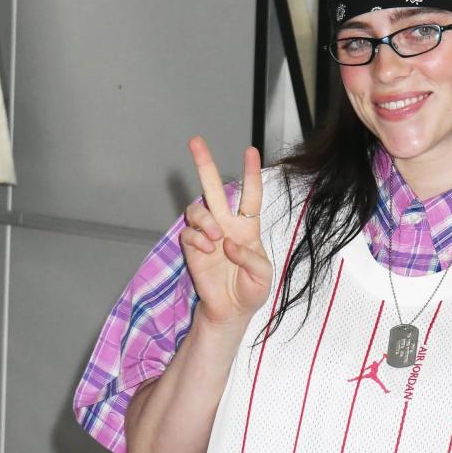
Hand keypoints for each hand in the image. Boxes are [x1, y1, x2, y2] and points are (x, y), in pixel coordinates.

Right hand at [178, 136, 272, 327]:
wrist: (231, 311)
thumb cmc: (250, 291)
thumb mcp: (262, 276)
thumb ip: (250, 258)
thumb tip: (228, 242)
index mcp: (248, 228)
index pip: (251, 195)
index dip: (251, 173)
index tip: (250, 151)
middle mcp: (226, 225)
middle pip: (214, 188)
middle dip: (204, 164)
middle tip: (195, 140)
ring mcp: (207, 235)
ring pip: (197, 208)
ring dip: (205, 219)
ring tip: (214, 237)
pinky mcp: (192, 248)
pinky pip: (188, 233)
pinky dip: (196, 239)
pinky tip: (206, 250)